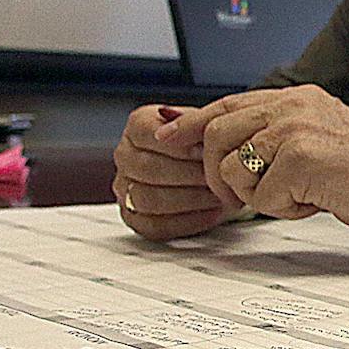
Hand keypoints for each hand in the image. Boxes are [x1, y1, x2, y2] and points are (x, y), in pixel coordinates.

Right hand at [113, 103, 241, 240]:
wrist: (223, 170)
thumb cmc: (213, 146)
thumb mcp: (210, 125)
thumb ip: (195, 122)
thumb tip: (178, 126)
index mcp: (138, 125)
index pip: (147, 134)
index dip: (179, 146)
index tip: (205, 152)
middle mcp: (126, 155)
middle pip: (147, 169)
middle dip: (189, 175)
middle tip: (216, 178)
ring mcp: (126, 188)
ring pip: (148, 199)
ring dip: (189, 199)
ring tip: (217, 195)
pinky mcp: (136, 218)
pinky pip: (155, 226)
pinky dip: (187, 221)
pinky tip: (211, 213)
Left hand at [185, 85, 348, 231]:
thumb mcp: (317, 137)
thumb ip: (276, 134)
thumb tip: (229, 149)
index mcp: (295, 98)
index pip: (227, 104)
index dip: (192, 124)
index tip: (168, 138)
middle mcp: (292, 106)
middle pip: (217, 136)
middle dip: (218, 175)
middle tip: (241, 196)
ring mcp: (295, 130)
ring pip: (234, 170)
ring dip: (257, 196)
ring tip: (294, 196)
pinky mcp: (300, 159)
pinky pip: (262, 196)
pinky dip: (283, 209)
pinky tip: (312, 201)